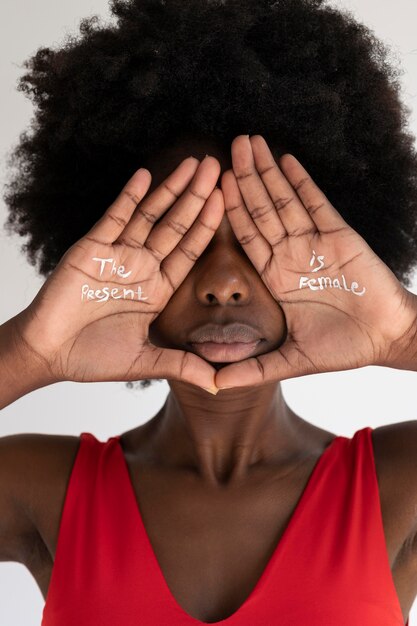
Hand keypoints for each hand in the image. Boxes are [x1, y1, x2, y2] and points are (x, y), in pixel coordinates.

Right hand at [14, 156, 223, 390]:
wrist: (49, 354)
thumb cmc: (93, 358)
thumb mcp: (146, 362)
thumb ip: (182, 365)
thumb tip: (219, 385)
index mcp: (158, 288)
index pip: (191, 250)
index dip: (209, 225)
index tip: (230, 201)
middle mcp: (142, 266)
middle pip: (177, 225)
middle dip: (198, 197)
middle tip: (220, 168)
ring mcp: (117, 255)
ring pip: (150, 215)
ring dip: (171, 188)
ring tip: (194, 164)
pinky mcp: (91, 248)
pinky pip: (114, 217)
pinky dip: (130, 197)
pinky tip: (146, 175)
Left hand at [214, 134, 416, 389]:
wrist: (386, 339)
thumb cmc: (342, 348)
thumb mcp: (290, 361)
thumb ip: (252, 369)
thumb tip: (213, 385)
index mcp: (277, 277)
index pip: (247, 238)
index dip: (229, 212)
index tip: (210, 189)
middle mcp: (292, 254)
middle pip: (261, 210)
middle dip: (244, 179)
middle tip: (226, 148)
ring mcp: (316, 242)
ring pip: (285, 200)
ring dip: (267, 171)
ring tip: (249, 142)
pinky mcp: (341, 235)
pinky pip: (317, 203)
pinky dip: (301, 182)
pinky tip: (285, 158)